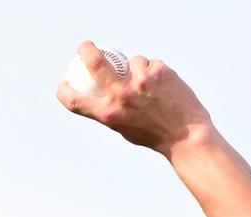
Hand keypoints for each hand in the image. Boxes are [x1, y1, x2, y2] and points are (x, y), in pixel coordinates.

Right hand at [55, 41, 213, 156]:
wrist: (186, 135)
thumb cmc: (154, 135)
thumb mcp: (124, 128)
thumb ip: (111, 110)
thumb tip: (101, 93)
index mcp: (108, 114)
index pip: (75, 100)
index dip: (64, 90)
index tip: (64, 84)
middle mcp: (121, 95)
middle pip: (95, 62)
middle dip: (85, 50)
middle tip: (85, 47)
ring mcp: (140, 81)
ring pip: (133, 61)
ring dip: (139, 69)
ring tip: (151, 87)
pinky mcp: (159, 71)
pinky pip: (152, 64)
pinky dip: (155, 72)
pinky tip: (164, 87)